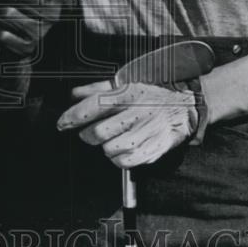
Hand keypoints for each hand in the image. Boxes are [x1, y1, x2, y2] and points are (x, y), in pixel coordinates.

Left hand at [57, 81, 197, 166]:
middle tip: (88, 133)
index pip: (94, 106)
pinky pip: (126, 162)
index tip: (62, 123)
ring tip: (111, 139)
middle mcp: (137, 113)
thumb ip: (97, 89)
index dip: (73, 116)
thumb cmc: (150, 95)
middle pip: (98, 132)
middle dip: (87, 135)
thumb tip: (74, 94)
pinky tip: (121, 149)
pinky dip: (118, 159)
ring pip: (110, 149)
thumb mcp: (125, 84)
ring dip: (104, 146)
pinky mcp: (155, 149)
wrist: (185, 106)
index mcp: (128, 94)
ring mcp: (147, 133)